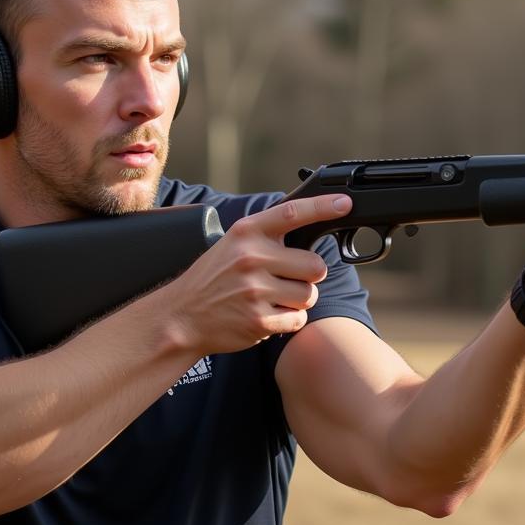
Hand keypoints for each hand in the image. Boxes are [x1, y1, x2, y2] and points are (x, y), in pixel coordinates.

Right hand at [164, 194, 353, 354]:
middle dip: (308, 276)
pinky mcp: (258, 320)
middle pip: (315, 266)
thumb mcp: (232, 244)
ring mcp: (255, 290)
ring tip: (273, 299)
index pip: (292, 213)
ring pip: (309, 295)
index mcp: (246, 233)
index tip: (344, 203)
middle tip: (287, 280)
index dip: (322, 207)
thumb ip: (266, 235)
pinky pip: (298, 320)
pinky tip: (267, 315)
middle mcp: (252, 258)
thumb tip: (310, 222)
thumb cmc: (212, 279)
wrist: (181, 316)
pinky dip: (288, 321)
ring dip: (298, 301)